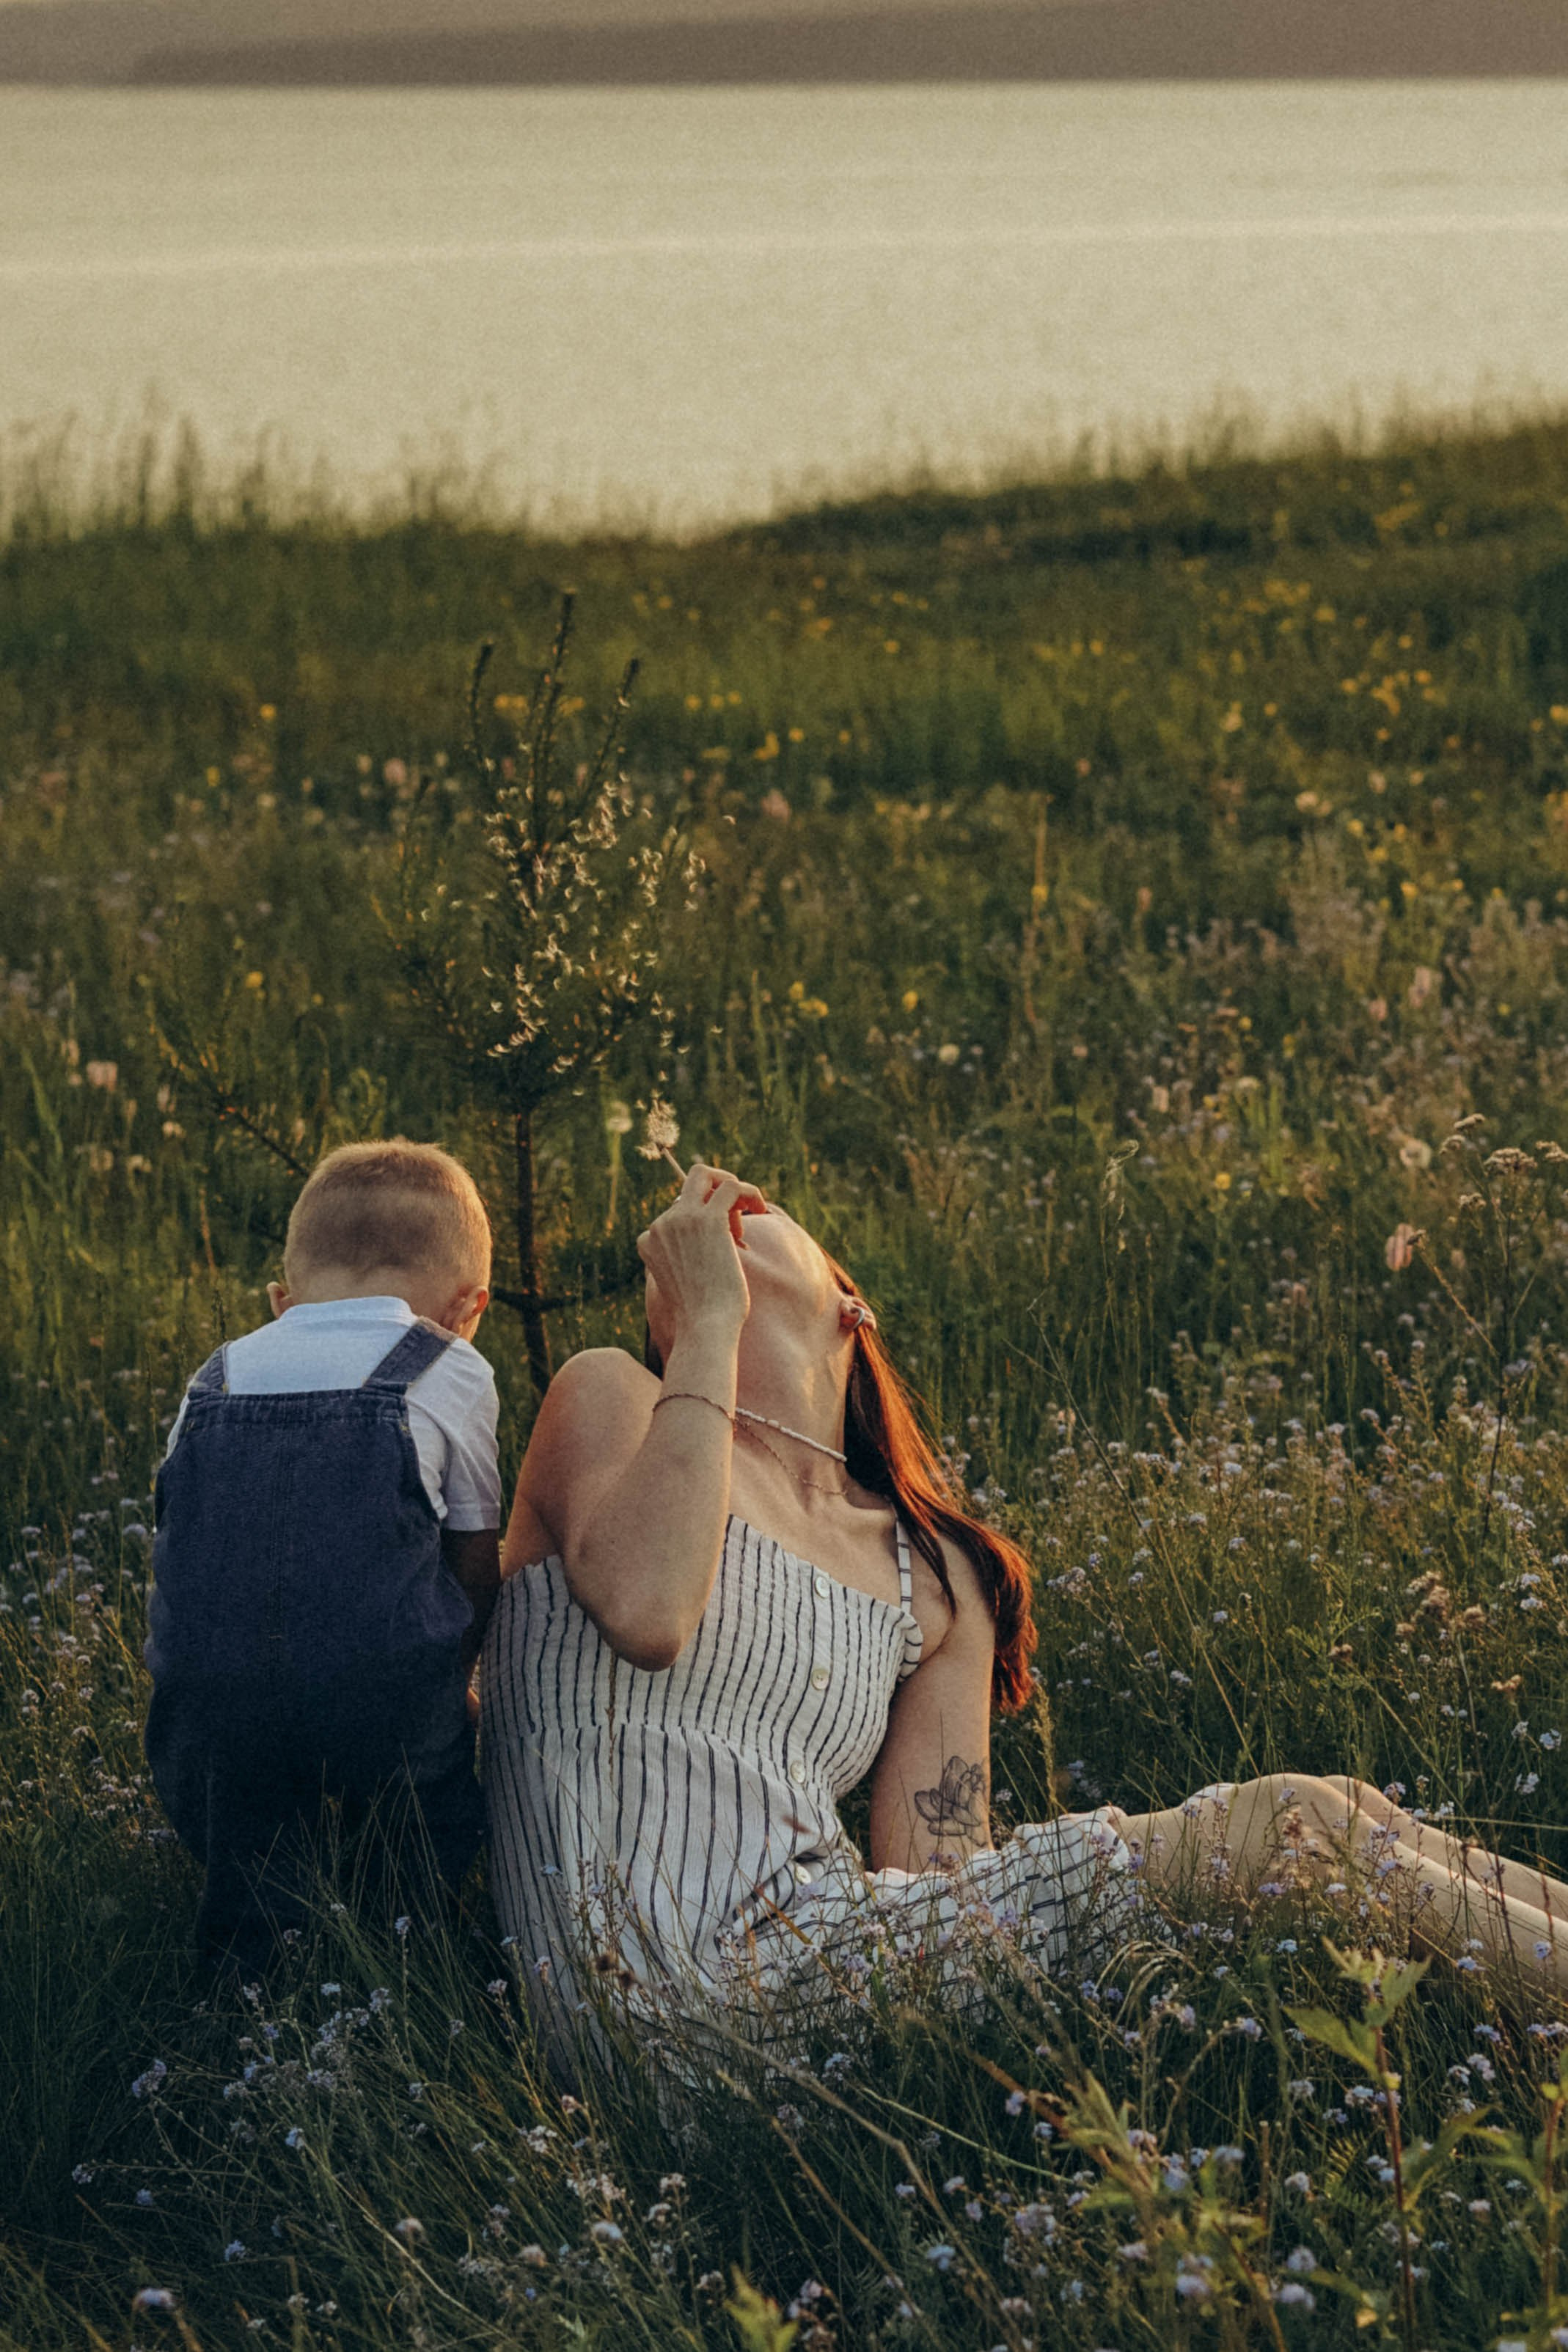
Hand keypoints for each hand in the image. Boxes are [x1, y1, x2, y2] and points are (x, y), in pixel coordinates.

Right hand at [636, 1163, 766, 1342]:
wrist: (707, 1327)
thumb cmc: (704, 1314)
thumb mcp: (687, 1282)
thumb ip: (690, 1256)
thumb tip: (720, 1237)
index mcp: (648, 1240)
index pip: (679, 1211)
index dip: (706, 1220)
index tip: (726, 1244)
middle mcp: (660, 1225)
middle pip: (687, 1183)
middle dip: (715, 1188)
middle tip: (736, 1210)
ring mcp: (682, 1219)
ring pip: (706, 1175)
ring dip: (732, 1193)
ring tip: (748, 1220)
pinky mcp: (709, 1219)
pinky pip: (731, 1186)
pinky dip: (749, 1193)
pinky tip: (760, 1209)